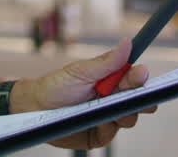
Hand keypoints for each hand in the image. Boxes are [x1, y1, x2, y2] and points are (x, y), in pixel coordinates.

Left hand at [14, 39, 157, 149]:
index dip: (140, 77)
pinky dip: (106, 128)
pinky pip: (112, 134)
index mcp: (112, 79)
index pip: (135, 79)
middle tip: (130, 97)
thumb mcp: (81, 71)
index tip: (141, 74)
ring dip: (121, 113)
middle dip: (139, 100)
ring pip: (129, 119)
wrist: (36, 108)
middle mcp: (114, 98)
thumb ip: (106, 62)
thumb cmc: (57, 85)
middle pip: (139, 101)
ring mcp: (109, 117)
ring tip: (105, 108)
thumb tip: (128, 43)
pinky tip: (96, 121)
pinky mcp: (100, 135)